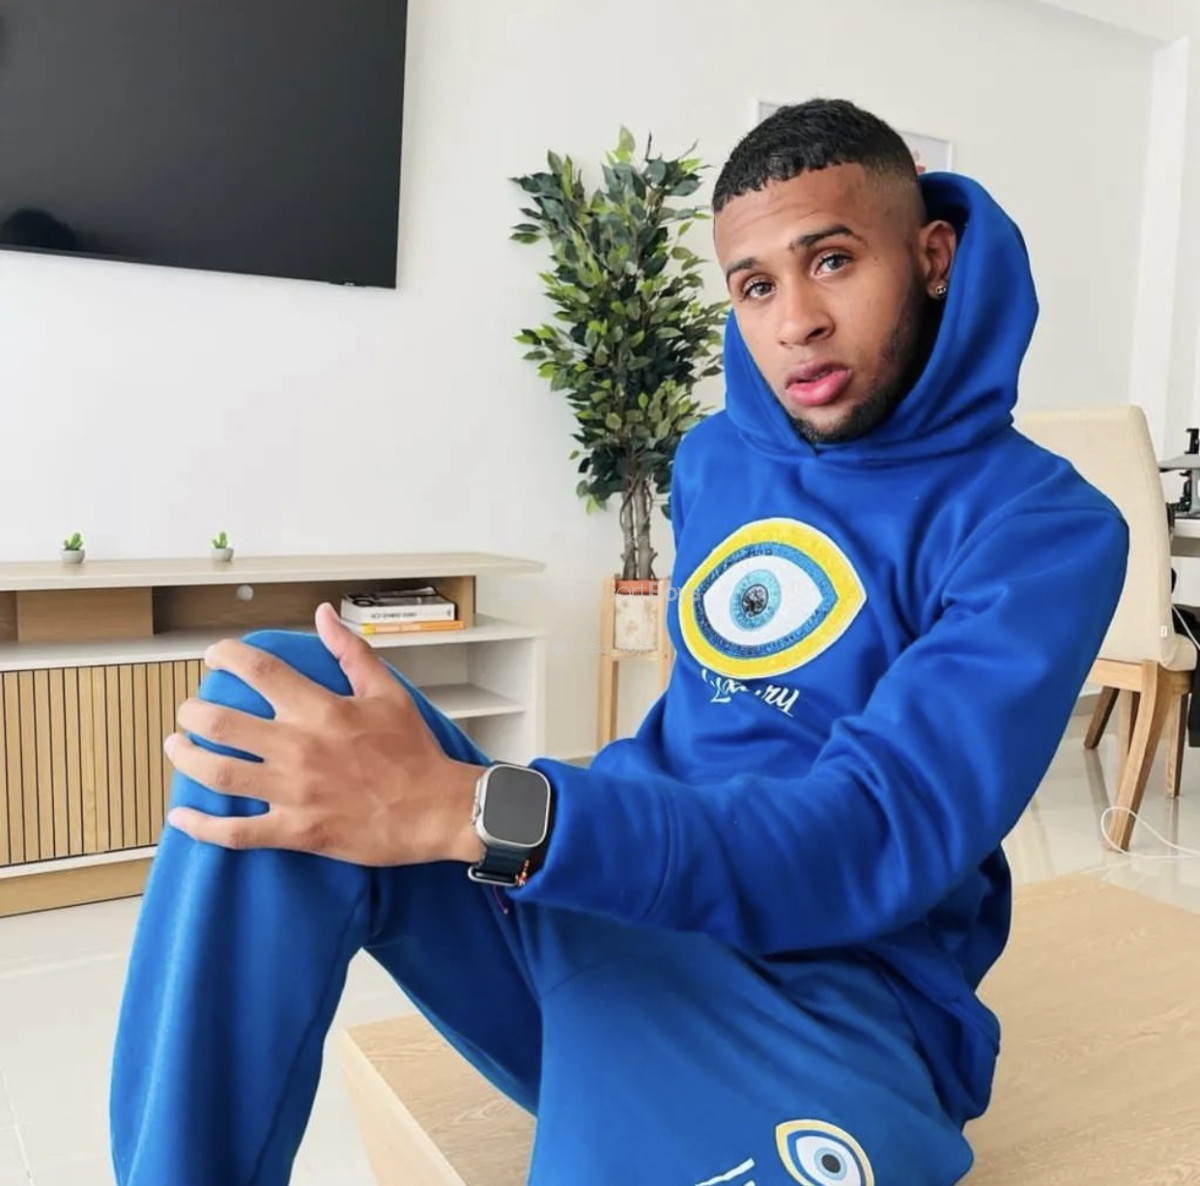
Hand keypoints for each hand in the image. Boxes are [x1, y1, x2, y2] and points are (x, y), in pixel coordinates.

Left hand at [164, 603, 485, 866]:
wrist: (435, 809)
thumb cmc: (414, 752)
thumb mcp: (388, 692)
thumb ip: (351, 651)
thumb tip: (323, 616)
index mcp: (320, 710)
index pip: (259, 670)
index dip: (227, 656)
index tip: (214, 657)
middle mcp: (299, 748)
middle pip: (221, 722)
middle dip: (192, 711)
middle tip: (189, 710)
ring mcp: (293, 792)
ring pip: (217, 773)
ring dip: (186, 757)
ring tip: (176, 747)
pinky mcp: (295, 830)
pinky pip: (235, 832)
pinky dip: (201, 826)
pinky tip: (181, 817)